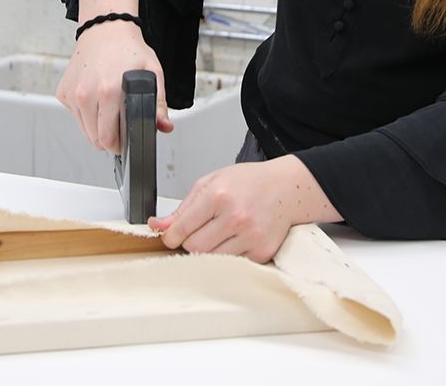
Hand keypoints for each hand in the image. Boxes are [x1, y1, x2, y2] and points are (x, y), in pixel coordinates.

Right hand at [56, 20, 171, 153]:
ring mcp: (73, 94)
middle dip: (109, 139)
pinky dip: (86, 114)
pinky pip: (76, 116)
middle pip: (95, 139)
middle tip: (120, 126)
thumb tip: (164, 126)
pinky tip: (96, 98)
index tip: (125, 140)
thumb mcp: (152, 73)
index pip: (108, 138)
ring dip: (97, 128)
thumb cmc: (128, 50)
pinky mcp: (64, 93)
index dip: (120, 145)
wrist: (105, 30)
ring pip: (84, 130)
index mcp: (109, 91)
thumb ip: (159, 104)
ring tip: (109, 109)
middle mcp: (86, 93)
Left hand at [148, 156, 340, 263]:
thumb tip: (158, 226)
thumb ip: (183, 208)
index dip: (171, 236)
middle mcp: (235, 217)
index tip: (172, 237)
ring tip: (218, 233)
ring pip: (211, 259)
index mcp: (218, 196)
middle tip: (199, 231)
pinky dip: (229, 255)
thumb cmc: (249, 182)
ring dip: (209, 250)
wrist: (287, 188)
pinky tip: (236, 239)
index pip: (182, 229)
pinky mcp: (262, 252)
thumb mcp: (211, 183)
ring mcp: (250, 236)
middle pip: (194, 248)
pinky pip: (233, 264)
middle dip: (190, 242)